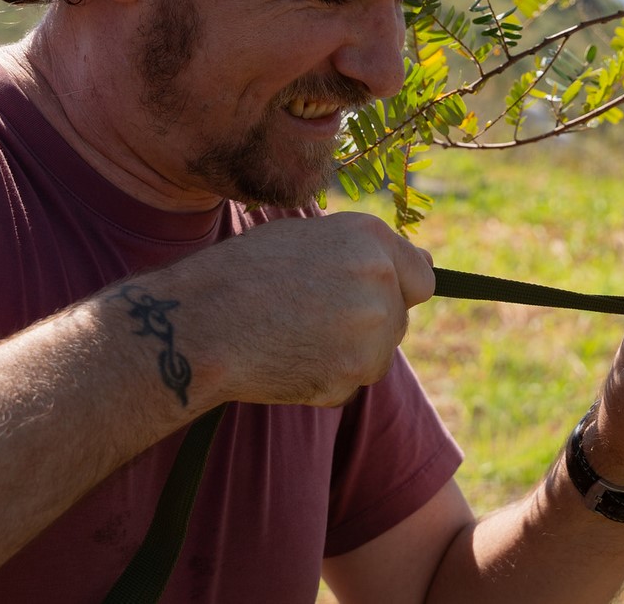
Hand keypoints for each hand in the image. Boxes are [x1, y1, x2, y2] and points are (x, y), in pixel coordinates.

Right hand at [185, 212, 435, 407]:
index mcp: (369, 238)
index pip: (422, 276)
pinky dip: (326, 382)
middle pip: (398, 319)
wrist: (201, 322)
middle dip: (367, 325)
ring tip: (294, 338)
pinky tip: (286, 361)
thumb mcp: (304, 238)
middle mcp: (380, 279)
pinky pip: (350, 385)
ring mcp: (371, 330)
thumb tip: (418, 266)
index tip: (371, 299)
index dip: (396, 290)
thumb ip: (360, 253)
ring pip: (378, 356)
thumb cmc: (241, 274)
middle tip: (310, 320)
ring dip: (348, 356)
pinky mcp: (352, 375)